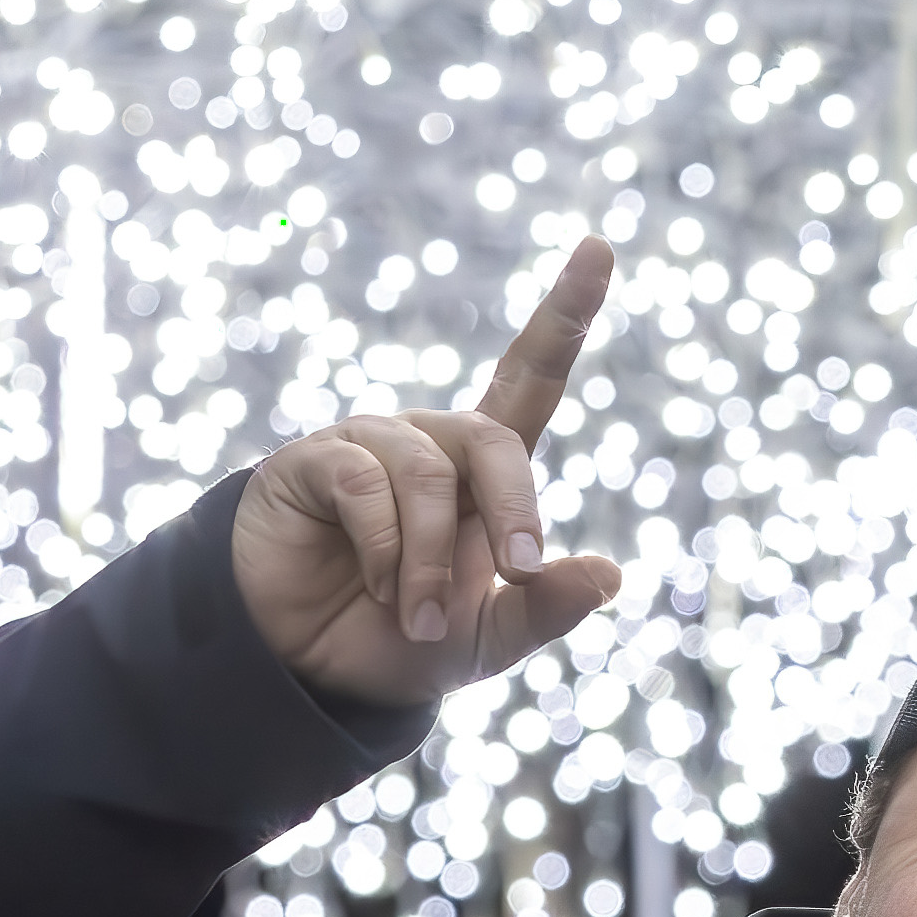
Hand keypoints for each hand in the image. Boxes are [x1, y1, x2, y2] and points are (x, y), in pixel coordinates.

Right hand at [229, 238, 621, 709]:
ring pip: (430, 479)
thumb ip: (543, 608)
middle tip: (518, 574)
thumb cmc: (399, 643)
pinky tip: (379, 587)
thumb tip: (610, 575)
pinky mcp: (313, 461)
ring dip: (431, 561)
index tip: (600, 248)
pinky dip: (385, 548)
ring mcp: (369, 444)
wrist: (305, 668)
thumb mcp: (487, 637)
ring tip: (412, 615)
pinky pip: (367, 485)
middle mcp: (430, 443)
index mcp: (482, 474)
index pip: (530, 379)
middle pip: (495, 442)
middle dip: (516, 513)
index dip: (564, 316)